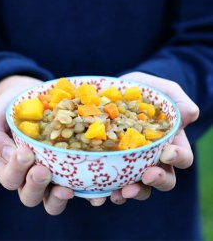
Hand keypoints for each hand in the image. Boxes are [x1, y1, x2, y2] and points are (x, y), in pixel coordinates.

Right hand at [0, 75, 73, 214]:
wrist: (35, 99)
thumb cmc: (13, 110)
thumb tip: (6, 154)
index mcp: (10, 167)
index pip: (10, 178)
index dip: (16, 170)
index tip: (24, 152)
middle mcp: (30, 177)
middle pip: (29, 195)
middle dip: (35, 185)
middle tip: (42, 170)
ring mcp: (52, 177)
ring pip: (52, 202)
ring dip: (58, 198)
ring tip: (66, 188)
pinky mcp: (71, 172)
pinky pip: (79, 190)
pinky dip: (86, 195)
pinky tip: (95, 194)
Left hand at [107, 72, 198, 204]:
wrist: (121, 91)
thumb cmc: (147, 91)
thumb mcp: (164, 91)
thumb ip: (177, 101)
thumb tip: (190, 115)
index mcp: (169, 142)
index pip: (181, 157)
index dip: (178, 158)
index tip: (167, 153)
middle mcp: (152, 157)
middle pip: (162, 178)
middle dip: (156, 181)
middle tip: (145, 177)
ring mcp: (131, 162)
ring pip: (137, 186)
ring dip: (131, 192)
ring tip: (120, 193)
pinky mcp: (112, 162)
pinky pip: (111, 182)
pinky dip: (105, 191)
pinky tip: (97, 196)